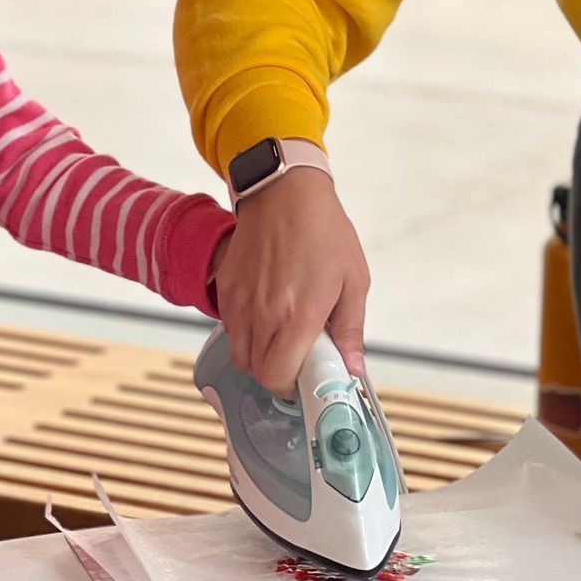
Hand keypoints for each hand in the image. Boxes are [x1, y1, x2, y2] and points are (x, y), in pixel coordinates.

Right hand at [212, 166, 368, 392]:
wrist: (285, 193)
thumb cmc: (323, 232)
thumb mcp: (353, 280)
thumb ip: (350, 330)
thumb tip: (352, 368)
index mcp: (297, 316)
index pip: (277, 377)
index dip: (290, 387)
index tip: (305, 379)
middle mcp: (263, 314)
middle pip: (256, 372)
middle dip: (277, 374)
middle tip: (297, 358)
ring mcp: (240, 301)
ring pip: (239, 354)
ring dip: (259, 356)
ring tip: (282, 337)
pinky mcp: (226, 288)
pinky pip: (230, 328)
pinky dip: (246, 334)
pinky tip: (266, 316)